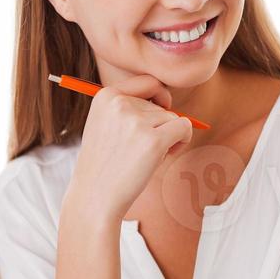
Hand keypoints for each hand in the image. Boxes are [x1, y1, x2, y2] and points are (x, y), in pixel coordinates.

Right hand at [68, 74, 192, 220]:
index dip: (160, 96)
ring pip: (172, 117)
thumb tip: (167, 99)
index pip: (148, 82)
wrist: (95, 196)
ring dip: (169, 136)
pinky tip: (166, 155)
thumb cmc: (103, 164)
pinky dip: (183, 140)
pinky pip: (184, 128)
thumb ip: (128, 107)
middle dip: (160, 125)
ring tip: (147, 156)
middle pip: (161, 104)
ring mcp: (136, 121)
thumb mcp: (105, 125)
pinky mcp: (153, 141)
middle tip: (143, 148)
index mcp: (105, 96)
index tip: (160, 111)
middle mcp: (120, 103)